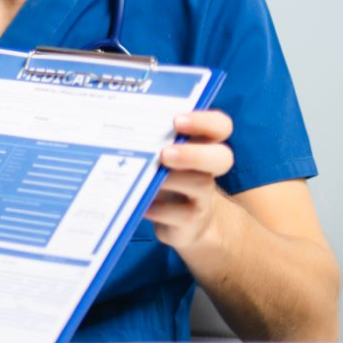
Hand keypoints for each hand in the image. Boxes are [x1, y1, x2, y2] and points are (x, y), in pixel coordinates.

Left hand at [147, 110, 235, 250]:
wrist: (183, 221)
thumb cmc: (167, 176)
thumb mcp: (161, 155)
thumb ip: (153, 139)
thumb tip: (120, 121)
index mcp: (203, 145)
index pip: (220, 126)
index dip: (204, 122)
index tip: (177, 121)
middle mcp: (208, 169)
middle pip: (222, 157)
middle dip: (194, 154)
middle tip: (165, 154)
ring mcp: (203, 196)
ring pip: (201, 185)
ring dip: (173, 180)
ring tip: (148, 177)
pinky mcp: (191, 219)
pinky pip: (182, 214)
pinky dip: (161, 209)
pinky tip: (143, 204)